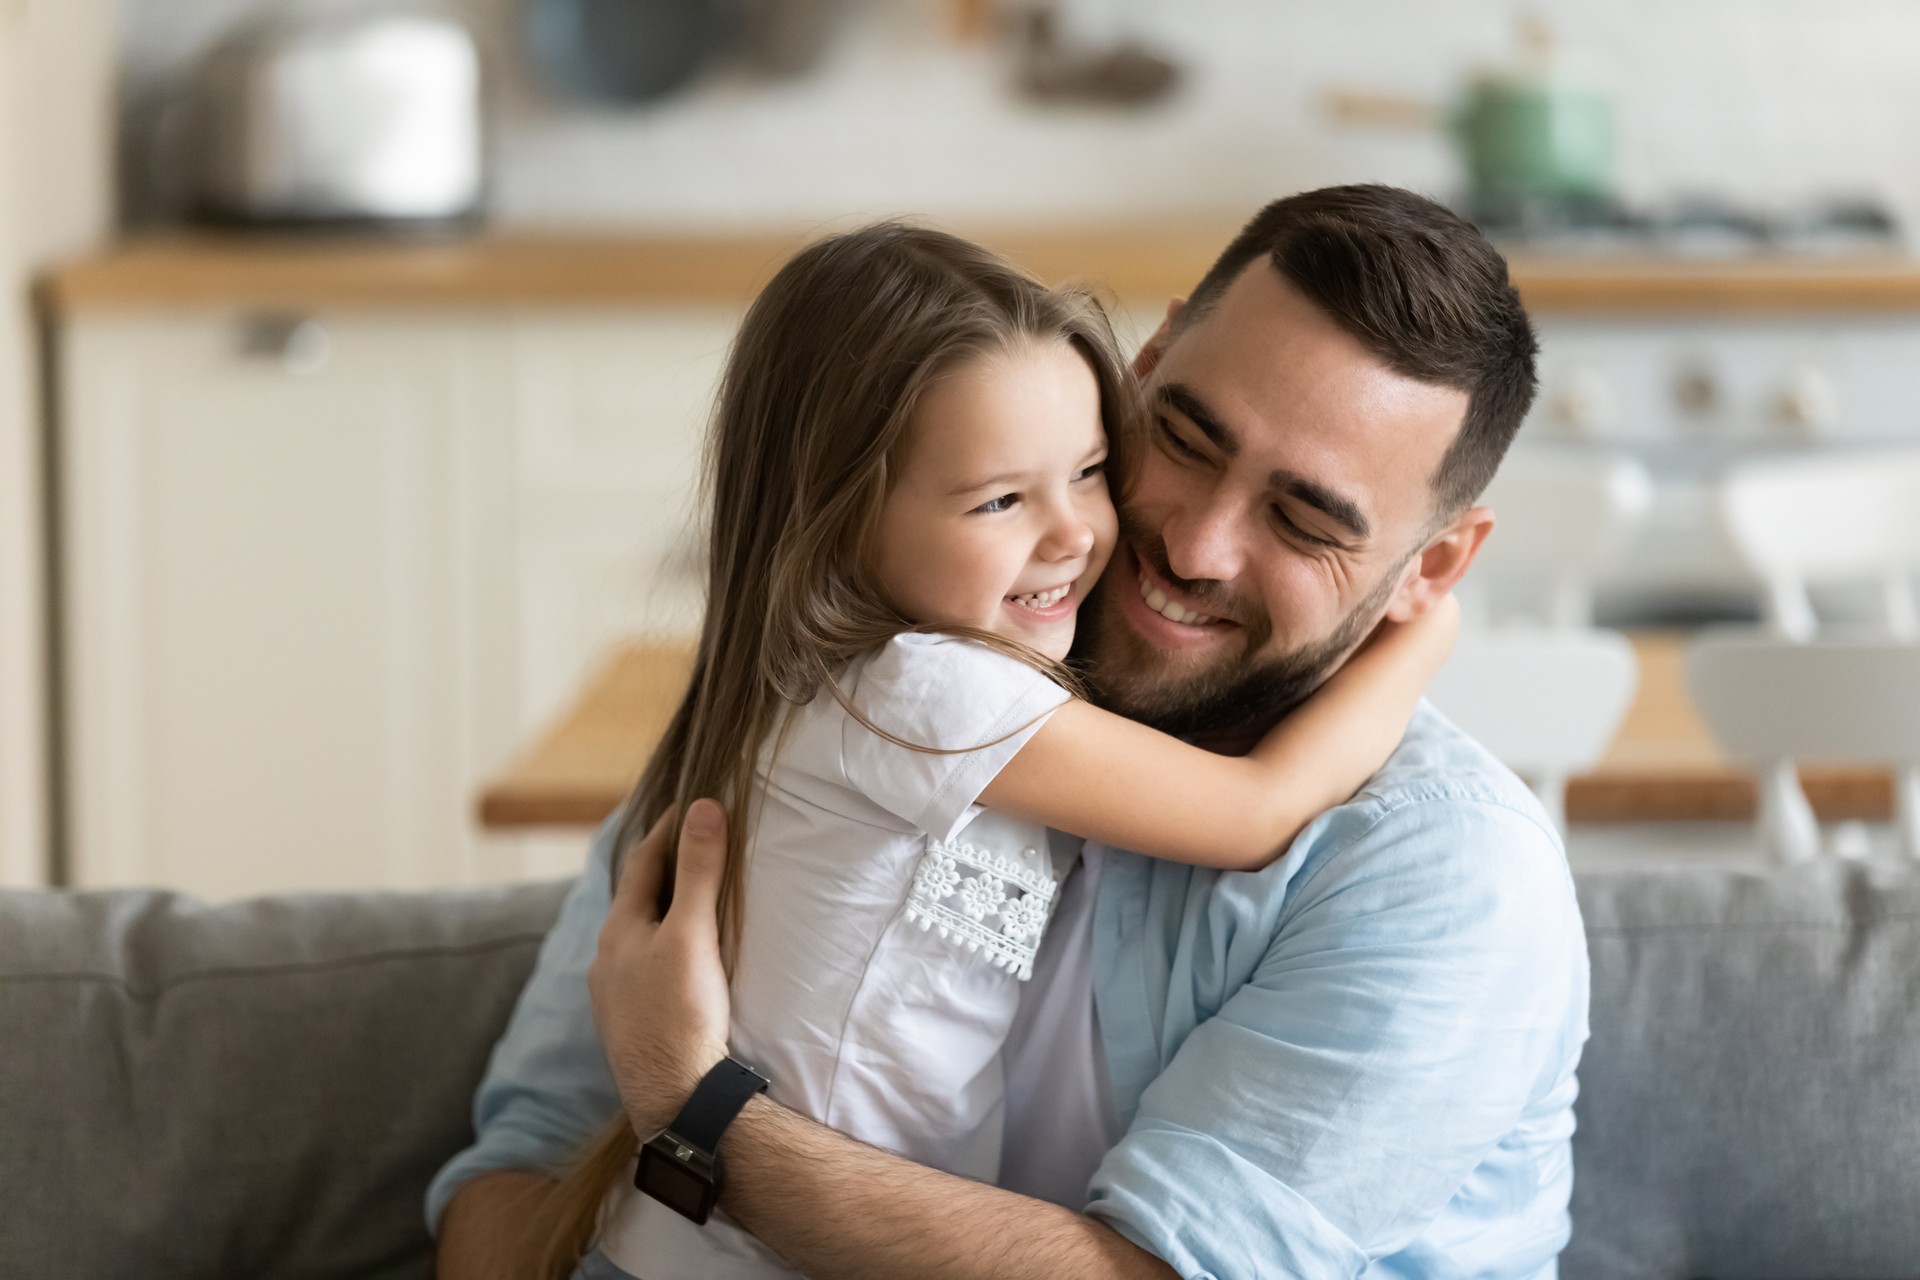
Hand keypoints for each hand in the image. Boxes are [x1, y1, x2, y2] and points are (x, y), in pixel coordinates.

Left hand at [590, 798, 733, 1137]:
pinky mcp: (630, 1027)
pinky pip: (644, 973)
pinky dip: (663, 953)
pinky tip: (681, 968)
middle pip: (636, 901)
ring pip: (637, 940)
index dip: (668, 831)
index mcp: (618, 930)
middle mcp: (606, 961)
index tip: (692, 806)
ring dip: (662, 917)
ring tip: (693, 906)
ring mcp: (614, 997)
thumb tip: (703, 807)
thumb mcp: (693, 933)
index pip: (642, 862)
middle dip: (665, 873)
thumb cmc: (682, 1013)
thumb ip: (700, 870)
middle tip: (696, 849)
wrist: (674, 1098)